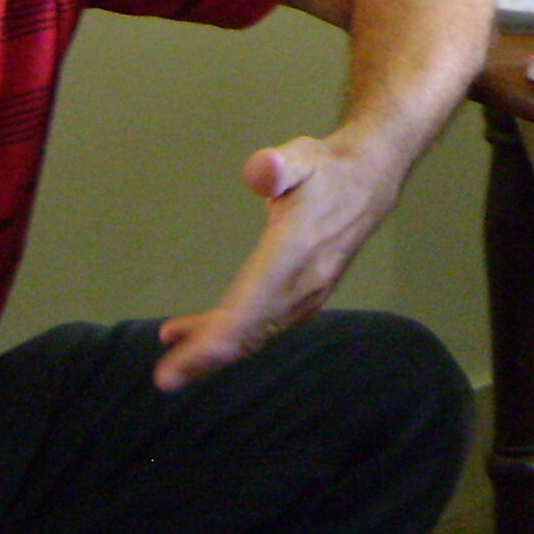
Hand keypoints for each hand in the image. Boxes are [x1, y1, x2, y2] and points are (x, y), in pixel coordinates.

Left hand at [153, 133, 399, 389]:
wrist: (368, 184)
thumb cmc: (325, 170)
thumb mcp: (302, 155)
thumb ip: (279, 165)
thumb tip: (262, 170)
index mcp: (297, 247)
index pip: (257, 299)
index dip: (222, 330)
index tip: (190, 352)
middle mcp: (304, 280)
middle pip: (253, 329)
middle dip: (209, 356)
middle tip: (165, 378)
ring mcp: (307, 295)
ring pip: (256, 334)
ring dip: (215, 353)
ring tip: (173, 365)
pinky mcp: (303, 300)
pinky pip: (264, 328)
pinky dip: (231, 340)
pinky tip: (199, 338)